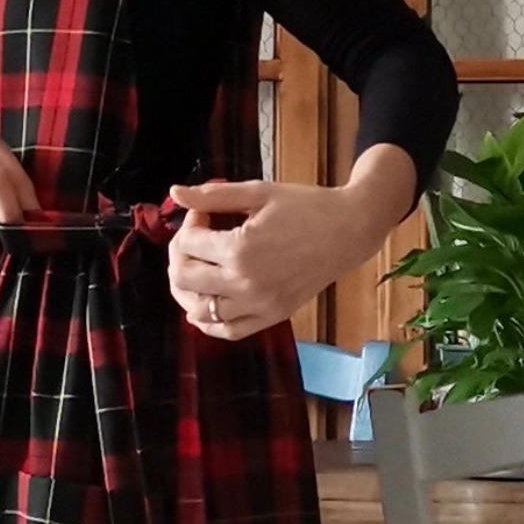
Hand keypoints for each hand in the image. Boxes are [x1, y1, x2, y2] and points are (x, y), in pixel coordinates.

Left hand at [169, 149, 415, 341]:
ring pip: (200, 311)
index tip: (205, 213)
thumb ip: (214, 195)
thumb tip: (175, 193)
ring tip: (195, 271)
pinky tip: (203, 308)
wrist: (348, 231)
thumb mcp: (259, 193)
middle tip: (196, 241)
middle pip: (184, 279)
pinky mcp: (272, 316)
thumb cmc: (305, 206)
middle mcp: (245, 283)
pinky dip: (209, 323)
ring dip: (187, 292)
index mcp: (239, 249)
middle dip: (180, 256)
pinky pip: (228, 331)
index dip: (189, 223)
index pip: (188, 243)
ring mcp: (258, 305)